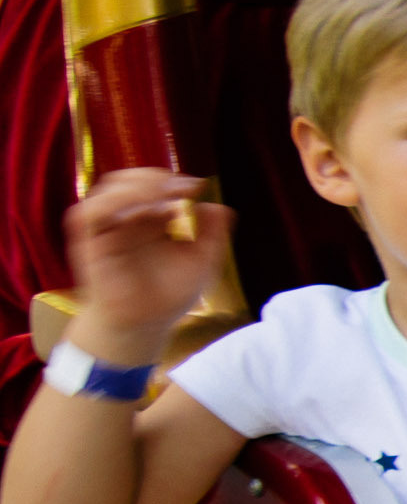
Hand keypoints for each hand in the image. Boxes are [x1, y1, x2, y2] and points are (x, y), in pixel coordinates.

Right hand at [63, 170, 233, 363]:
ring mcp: (105, 229)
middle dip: (154, 178)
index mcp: (150, 220)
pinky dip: (113, 204)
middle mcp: (125, 220)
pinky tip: (141, 212)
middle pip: (129, 179)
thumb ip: (213, 235)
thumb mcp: (201, 263)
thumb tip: (221, 207)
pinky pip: (89, 212)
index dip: (173, 180)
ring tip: (164, 200)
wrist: (146, 325)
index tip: (197, 186)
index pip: (153, 185)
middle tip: (179, 188)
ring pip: (108, 189)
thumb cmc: (170, 295)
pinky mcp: (88, 243)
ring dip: (136, 187)